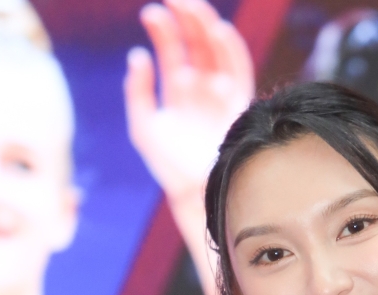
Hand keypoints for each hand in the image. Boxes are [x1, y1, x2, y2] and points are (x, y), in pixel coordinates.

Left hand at [125, 0, 253, 203]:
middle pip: (195, 41)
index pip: (171, 48)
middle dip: (185, 16)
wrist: (196, 193)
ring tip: (192, 6)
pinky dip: (231, 49)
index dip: (162, 28)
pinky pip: (238, 69)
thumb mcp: (144, 128)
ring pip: (216, 49)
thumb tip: (138, 55)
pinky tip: (218, 31)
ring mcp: (221, 93)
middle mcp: (201, 87)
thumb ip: (137, 92)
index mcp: (178, 90)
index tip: (151, 13)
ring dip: (206, 25)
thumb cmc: (169, 166)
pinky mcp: (239, 102)